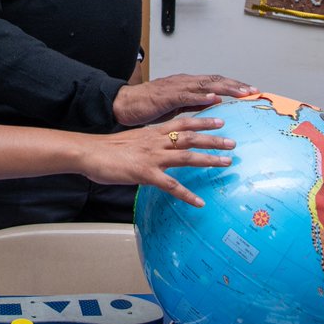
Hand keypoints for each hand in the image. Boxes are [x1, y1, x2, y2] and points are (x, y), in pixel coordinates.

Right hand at [81, 114, 234, 206]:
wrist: (90, 152)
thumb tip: (159, 147)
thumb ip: (149, 142)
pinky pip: (171, 186)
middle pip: (191, 138)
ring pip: (187, 157)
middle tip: (233, 143)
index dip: (203, 121)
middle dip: (214, 140)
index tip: (220, 121)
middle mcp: (157, 142)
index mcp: (153, 132)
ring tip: (227, 163)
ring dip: (209, 160)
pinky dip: (186, 194)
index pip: (183, 123)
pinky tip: (198, 202)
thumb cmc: (108, 148)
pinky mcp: (146, 174)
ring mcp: (153, 158)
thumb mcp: (133, 139)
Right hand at [112, 74, 256, 125]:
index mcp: (186, 85)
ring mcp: (175, 89)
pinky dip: (200, 97)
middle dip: (235, 85)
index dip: (233, 86)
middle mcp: (183, 83)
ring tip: (240, 93)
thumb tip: (214, 102)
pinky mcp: (165, 98)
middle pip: (214, 81)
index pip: (214, 83)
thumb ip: (194, 103)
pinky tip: (213, 99)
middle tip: (252, 90)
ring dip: (224, 90)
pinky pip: (186, 96)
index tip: (249, 90)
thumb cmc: (147, 106)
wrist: (124, 104)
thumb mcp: (176, 106)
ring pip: (204, 87)